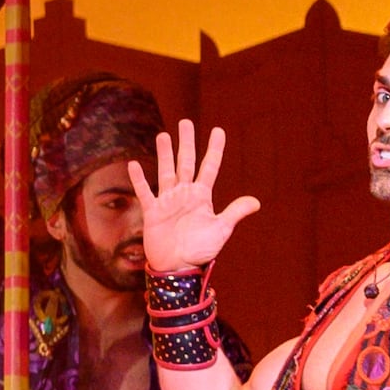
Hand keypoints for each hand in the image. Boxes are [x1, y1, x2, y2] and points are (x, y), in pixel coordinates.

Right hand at [127, 121, 259, 277]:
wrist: (178, 267)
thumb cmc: (200, 250)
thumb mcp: (221, 229)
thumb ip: (235, 212)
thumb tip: (256, 202)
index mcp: (202, 196)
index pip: (210, 167)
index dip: (215, 149)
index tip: (218, 131)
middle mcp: (185, 194)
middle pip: (186, 162)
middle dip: (186, 142)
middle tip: (185, 122)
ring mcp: (168, 201)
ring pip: (166, 171)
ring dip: (164, 154)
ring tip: (163, 135)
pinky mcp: (152, 211)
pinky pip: (145, 192)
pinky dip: (139, 179)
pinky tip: (133, 165)